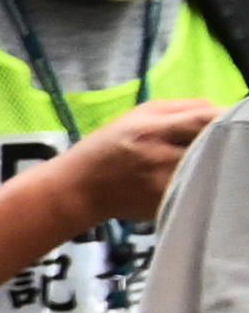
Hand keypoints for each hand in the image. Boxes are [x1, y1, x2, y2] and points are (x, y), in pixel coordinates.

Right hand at [64, 97, 225, 226]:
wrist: (78, 190)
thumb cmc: (106, 147)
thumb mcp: (137, 115)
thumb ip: (182, 108)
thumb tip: (220, 110)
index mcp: (153, 131)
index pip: (206, 119)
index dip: (227, 116)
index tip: (234, 117)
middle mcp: (162, 159)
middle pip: (215, 145)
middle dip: (224, 140)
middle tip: (222, 138)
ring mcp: (166, 185)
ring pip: (210, 168)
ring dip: (214, 161)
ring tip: (201, 157)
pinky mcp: (168, 204)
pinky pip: (197, 188)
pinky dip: (201, 180)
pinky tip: (190, 176)